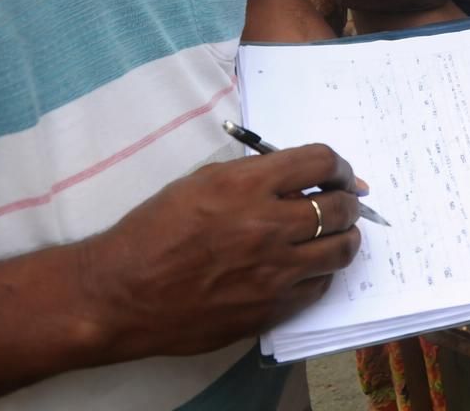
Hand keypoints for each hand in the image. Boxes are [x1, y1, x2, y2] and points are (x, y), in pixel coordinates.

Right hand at [81, 145, 361, 359]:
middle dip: (349, 200)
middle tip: (345, 202)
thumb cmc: (154, 231)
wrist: (120, 293)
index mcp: (246, 185)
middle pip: (338, 206)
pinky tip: (310, 266)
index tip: (341, 174)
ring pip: (340, 248)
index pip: (321, 162)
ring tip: (337, 233)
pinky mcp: (270, 308)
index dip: (340, 166)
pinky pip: (320, 285)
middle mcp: (266, 226)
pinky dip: (322, 272)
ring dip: (345, 236)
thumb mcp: (201, 181)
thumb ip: (254, 174)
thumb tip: (301, 175)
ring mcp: (272, 271)